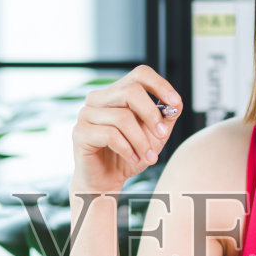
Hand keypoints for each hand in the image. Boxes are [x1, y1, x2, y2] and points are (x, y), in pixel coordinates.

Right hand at [70, 66, 183, 195]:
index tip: (175, 103)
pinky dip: (127, 149)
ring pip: (122, 117)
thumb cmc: (129, 155)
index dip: (160, 85)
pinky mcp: (80, 133)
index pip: (139, 74)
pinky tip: (132, 159)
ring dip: (141, 140)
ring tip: (148, 156)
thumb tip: (175, 104)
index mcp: (116, 93)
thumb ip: (165, 118)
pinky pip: (110, 135)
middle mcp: (99, 99)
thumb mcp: (154, 136)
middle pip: (131, 91)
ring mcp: (86, 114)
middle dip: (151, 115)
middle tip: (162, 136)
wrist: (106, 182)